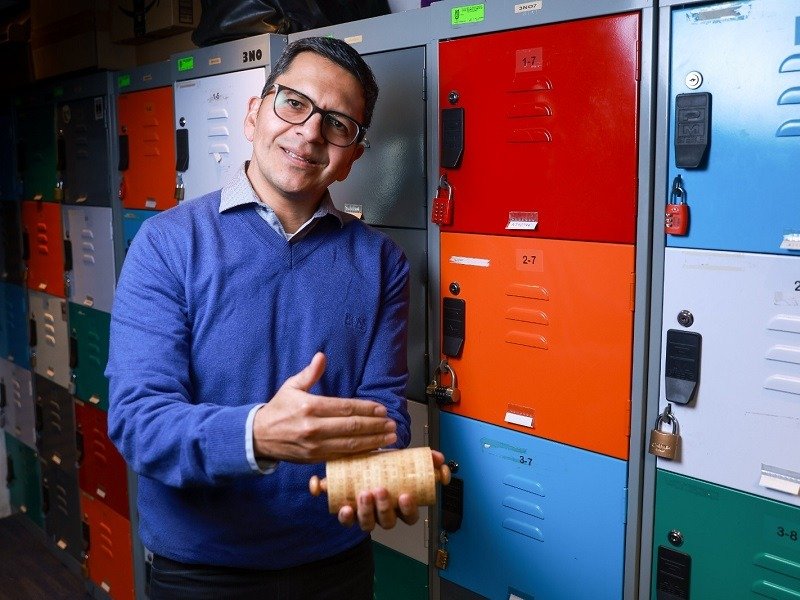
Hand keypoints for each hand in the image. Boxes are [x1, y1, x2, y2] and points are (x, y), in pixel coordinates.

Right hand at [253, 352, 397, 462]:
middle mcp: (313, 428)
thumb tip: (322, 356)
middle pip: (352, 427)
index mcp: (309, 407)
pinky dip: (360, 454)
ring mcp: (315, 446)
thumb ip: (310, 373)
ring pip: (350, 444)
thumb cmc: (278, 409)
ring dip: (373, 441)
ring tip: (389, 437)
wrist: (258, 436)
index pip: (345, 408)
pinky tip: (374, 450)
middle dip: (375, 425)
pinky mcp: (315, 459)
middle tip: (392, 423)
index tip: (382, 409)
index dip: (366, 409)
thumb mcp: (291, 387)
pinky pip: (342, 457)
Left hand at [337, 450, 445, 530]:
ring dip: (367, 511)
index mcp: (400, 507)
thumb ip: (423, 459)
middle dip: (384, 508)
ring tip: (365, 493)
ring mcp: (367, 515)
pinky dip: (347, 517)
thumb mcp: (405, 460)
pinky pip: (348, 521)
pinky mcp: (350, 514)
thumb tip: (438, 459)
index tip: (405, 496)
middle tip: (381, 490)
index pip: (410, 517)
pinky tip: (346, 508)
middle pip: (388, 521)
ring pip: (368, 524)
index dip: (408, 509)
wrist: (362, 460)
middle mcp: (384, 514)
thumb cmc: (386, 465)